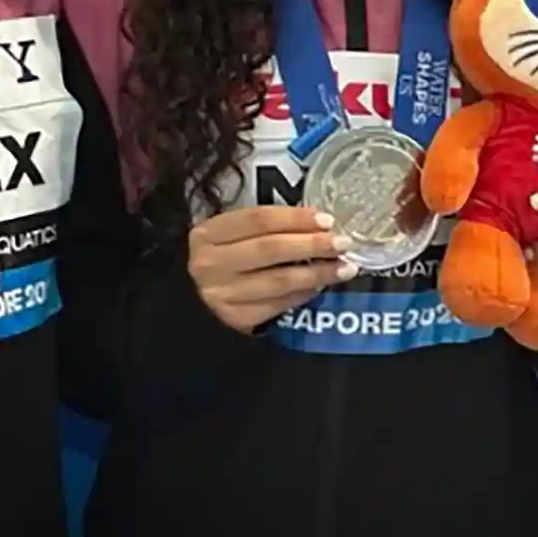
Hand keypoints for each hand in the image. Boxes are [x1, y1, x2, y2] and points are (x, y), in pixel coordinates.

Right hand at [188, 206, 355, 333]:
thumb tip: (320, 224)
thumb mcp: (232, 236)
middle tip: (342, 243)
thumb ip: (267, 228)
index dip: (295, 218)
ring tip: (344, 268)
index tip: (327, 219)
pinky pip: (278, 304)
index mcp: (208, 233)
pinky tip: (320, 286)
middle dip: (311, 244)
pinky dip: (303, 294)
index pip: (258, 219)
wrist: (193, 303)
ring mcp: (221, 294)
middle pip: (269, 249)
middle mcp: (210, 263)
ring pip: (278, 280)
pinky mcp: (234, 318)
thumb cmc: (224, 259)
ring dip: (317, 273)